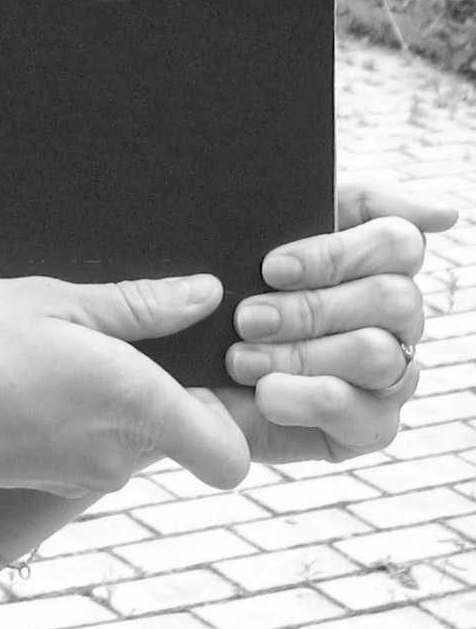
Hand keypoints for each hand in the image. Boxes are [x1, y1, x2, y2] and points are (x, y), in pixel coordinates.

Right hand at [0, 271, 251, 500]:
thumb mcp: (43, 298)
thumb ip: (132, 305)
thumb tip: (202, 296)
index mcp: (134, 404)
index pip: (233, 449)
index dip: (239, 407)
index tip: (219, 355)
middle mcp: (118, 454)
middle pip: (185, 431)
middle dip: (173, 381)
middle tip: (133, 318)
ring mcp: (79, 472)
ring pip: (136, 433)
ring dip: (118, 388)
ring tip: (64, 330)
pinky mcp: (42, 476)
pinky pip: (90, 439)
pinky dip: (77, 405)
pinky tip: (30, 359)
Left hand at [220, 174, 460, 463]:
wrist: (183, 368)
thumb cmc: (228, 288)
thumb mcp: (260, 233)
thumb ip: (347, 204)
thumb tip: (445, 213)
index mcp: (376, 258)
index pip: (400, 239)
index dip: (337, 252)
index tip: (271, 266)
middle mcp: (396, 315)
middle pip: (393, 298)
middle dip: (311, 307)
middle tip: (246, 317)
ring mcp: (389, 372)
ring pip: (376, 354)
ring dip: (301, 354)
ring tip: (239, 358)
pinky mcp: (369, 425)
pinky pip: (358, 412)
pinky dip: (304, 398)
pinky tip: (265, 393)